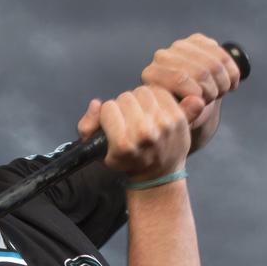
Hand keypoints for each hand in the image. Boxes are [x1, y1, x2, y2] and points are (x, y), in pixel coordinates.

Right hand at [76, 85, 190, 181]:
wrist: (159, 174)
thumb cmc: (126, 161)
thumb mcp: (98, 152)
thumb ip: (87, 127)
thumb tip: (96, 103)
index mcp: (123, 144)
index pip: (108, 108)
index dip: (108, 114)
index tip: (113, 124)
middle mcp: (144, 133)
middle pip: (126, 97)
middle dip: (124, 106)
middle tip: (128, 118)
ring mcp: (164, 125)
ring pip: (143, 91)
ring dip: (140, 100)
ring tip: (141, 113)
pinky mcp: (179, 118)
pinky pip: (162, 92)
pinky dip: (156, 97)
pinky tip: (154, 110)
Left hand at [140, 33, 240, 126]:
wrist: (191, 102)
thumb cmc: (181, 113)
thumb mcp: (181, 118)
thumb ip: (186, 112)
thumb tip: (198, 102)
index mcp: (151, 75)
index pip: (181, 78)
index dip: (198, 94)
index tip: (201, 103)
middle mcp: (162, 56)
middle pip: (201, 72)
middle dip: (212, 91)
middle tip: (212, 99)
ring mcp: (180, 46)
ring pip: (215, 64)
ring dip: (223, 83)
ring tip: (218, 92)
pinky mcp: (198, 40)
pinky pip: (223, 55)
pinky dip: (232, 73)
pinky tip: (229, 84)